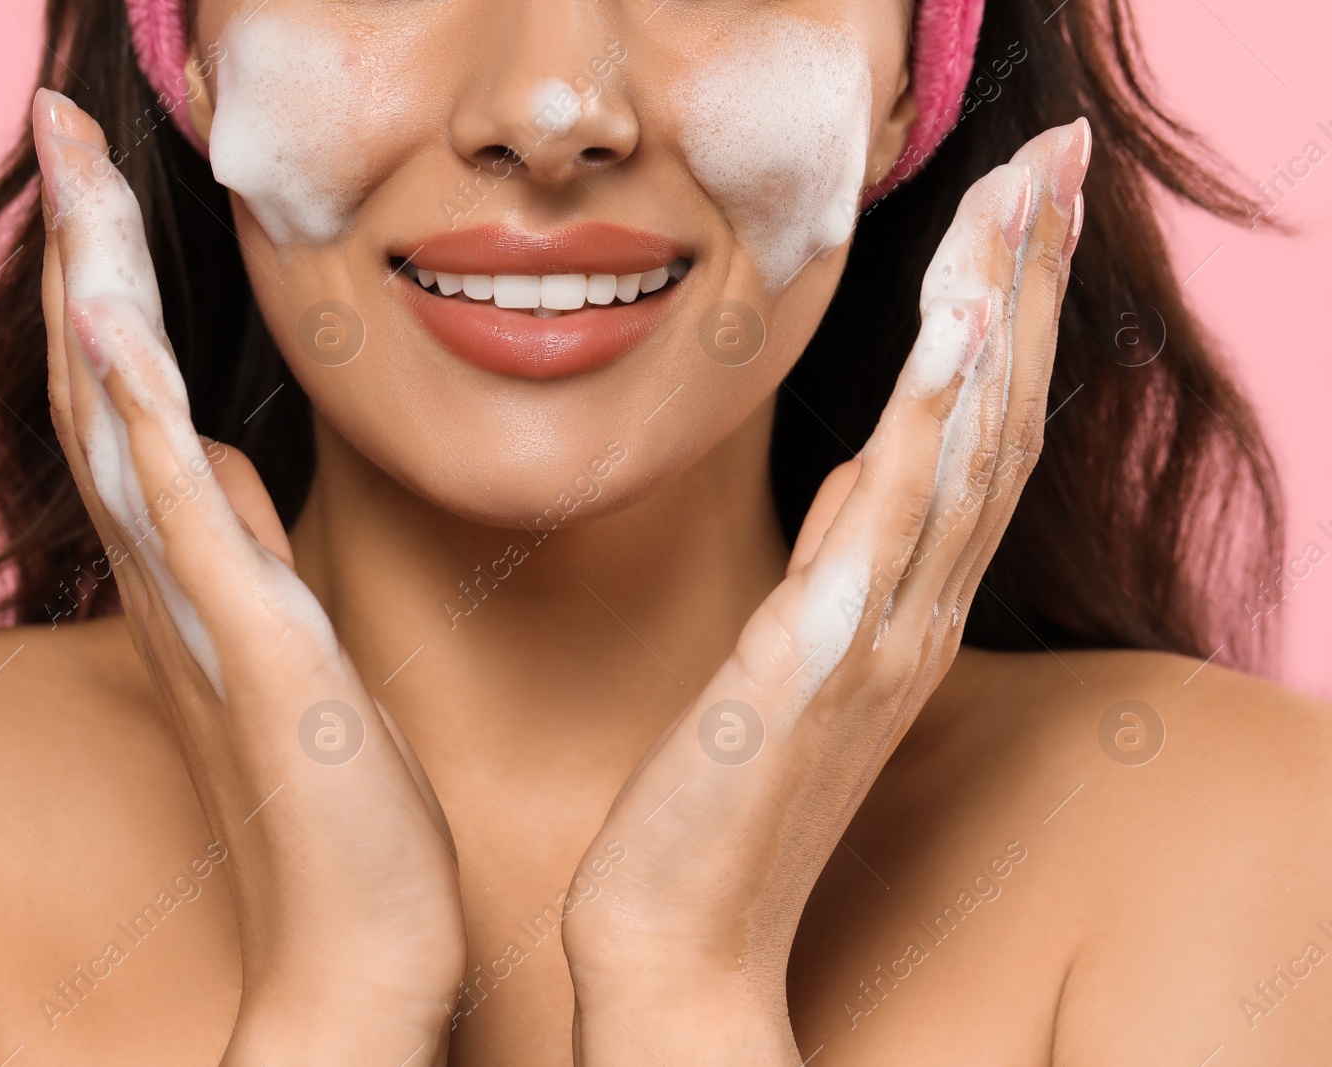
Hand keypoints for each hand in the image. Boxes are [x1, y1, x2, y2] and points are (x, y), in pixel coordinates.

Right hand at [31, 89, 466, 1064]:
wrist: (362, 935)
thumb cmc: (339, 798)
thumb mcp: (292, 642)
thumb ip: (246, 548)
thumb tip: (221, 459)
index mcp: (193, 573)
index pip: (130, 403)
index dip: (109, 286)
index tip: (105, 180)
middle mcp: (172, 579)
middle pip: (102, 383)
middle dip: (85, 247)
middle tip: (60, 120)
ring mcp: (201, 609)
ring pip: (121, 418)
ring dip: (97, 286)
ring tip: (73, 162)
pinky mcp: (247, 645)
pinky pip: (176, 508)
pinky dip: (139, 410)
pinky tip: (115, 320)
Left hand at [561, 120, 1091, 1063]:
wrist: (676, 935)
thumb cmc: (723, 797)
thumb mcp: (789, 655)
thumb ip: (837, 563)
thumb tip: (864, 473)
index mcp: (904, 607)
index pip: (978, 437)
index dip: (1012, 318)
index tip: (1025, 210)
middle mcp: (913, 616)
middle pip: (995, 423)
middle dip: (1028, 283)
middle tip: (1055, 160)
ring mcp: (874, 642)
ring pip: (963, 457)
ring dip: (998, 322)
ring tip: (1022, 202)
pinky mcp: (810, 666)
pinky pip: (885, 532)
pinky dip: (928, 435)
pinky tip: (952, 347)